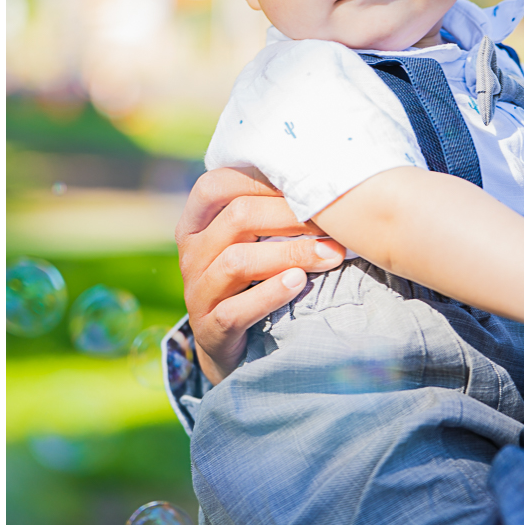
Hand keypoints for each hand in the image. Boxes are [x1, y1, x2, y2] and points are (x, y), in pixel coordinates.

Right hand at [175, 168, 345, 384]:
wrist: (232, 344)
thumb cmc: (252, 277)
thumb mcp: (252, 240)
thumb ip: (270, 212)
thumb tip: (323, 184)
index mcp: (196, 223)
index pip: (217, 185)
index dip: (261, 180)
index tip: (307, 186)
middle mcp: (191, 253)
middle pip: (237, 218)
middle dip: (291, 217)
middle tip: (332, 224)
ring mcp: (197, 292)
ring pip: (238, 262)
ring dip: (291, 254)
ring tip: (329, 255)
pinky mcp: (209, 328)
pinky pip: (236, 309)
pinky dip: (270, 293)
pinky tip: (299, 282)